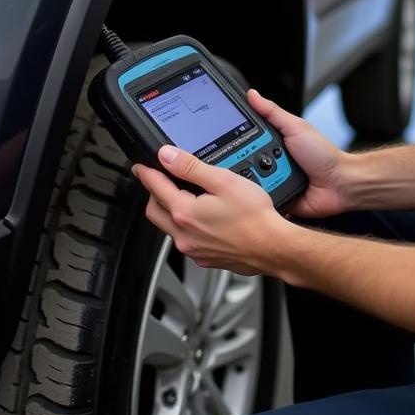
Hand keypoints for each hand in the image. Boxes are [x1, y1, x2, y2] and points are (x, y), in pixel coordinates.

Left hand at [133, 145, 292, 275]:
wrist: (274, 247)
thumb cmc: (255, 218)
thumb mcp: (223, 181)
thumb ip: (191, 167)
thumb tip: (167, 156)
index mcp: (185, 213)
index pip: (155, 187)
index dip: (146, 172)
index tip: (140, 166)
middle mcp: (184, 235)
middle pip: (154, 210)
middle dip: (153, 193)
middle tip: (159, 179)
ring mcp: (194, 249)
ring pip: (169, 227)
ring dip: (169, 210)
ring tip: (182, 195)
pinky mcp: (205, 258)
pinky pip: (185, 239)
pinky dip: (185, 225)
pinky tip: (201, 217)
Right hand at [246, 89, 351, 218]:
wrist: (340, 184)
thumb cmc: (323, 155)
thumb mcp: (296, 127)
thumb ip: (272, 112)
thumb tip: (252, 94)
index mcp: (272, 142)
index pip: (244, 138)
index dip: (233, 138)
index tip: (221, 137)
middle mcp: (269, 161)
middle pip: (242, 160)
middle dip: (242, 160)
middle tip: (250, 159)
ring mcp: (272, 181)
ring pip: (248, 181)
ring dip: (252, 180)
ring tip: (259, 176)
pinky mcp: (275, 199)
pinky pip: (259, 200)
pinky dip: (258, 197)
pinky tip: (259, 193)